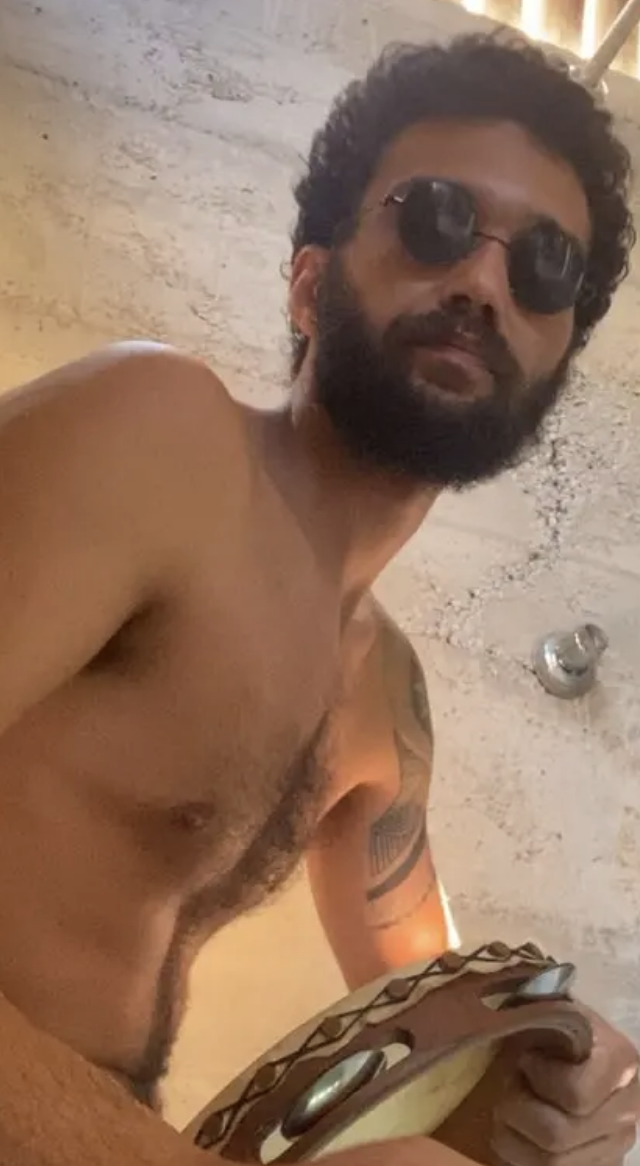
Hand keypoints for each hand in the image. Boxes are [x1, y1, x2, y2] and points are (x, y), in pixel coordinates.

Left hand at [493, 1006, 639, 1165]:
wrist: (571, 1052)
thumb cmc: (551, 1029)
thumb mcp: (547, 1009)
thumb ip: (534, 1006)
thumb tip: (506, 999)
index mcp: (619, 1060)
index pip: (575, 1093)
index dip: (539, 1077)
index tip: (525, 1058)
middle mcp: (627, 1108)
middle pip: (556, 1135)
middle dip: (516, 1109)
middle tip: (508, 1086)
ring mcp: (616, 1144)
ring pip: (550, 1163)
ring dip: (512, 1136)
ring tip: (507, 1109)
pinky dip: (521, 1156)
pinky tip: (518, 1133)